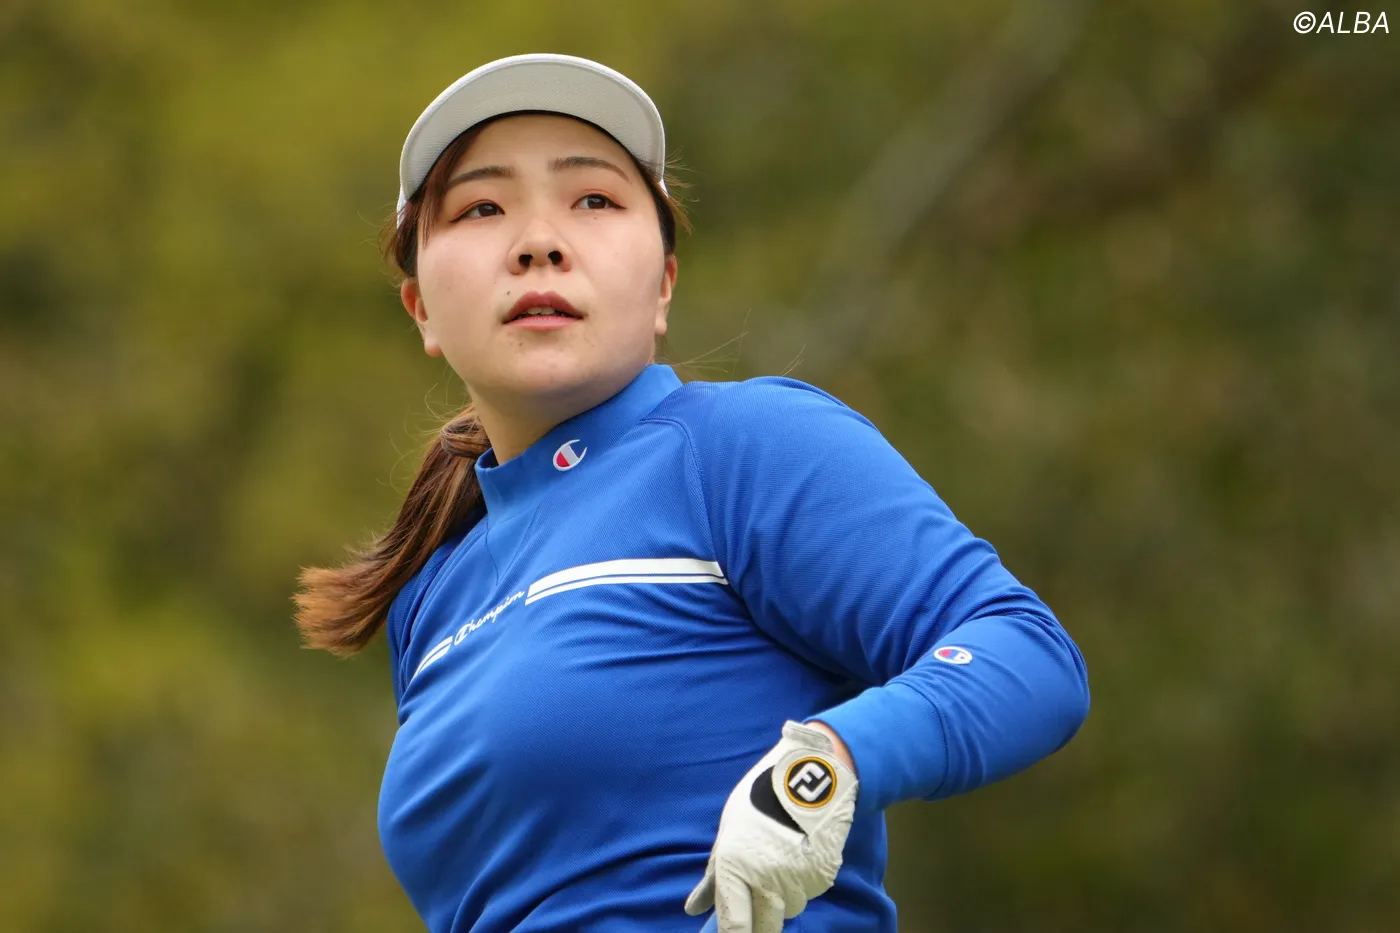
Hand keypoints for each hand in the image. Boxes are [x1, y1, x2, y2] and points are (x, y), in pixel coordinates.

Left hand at [685, 721, 858, 931]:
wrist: (811, 772)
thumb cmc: (760, 796)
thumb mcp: (729, 829)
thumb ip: (713, 874)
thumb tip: (693, 909)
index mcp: (736, 867)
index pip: (735, 926)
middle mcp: (768, 881)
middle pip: (765, 928)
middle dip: (759, 925)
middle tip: (756, 909)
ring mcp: (799, 881)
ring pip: (788, 910)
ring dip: (782, 899)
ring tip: (781, 862)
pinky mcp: (823, 877)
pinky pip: (808, 893)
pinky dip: (802, 882)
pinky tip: (799, 854)